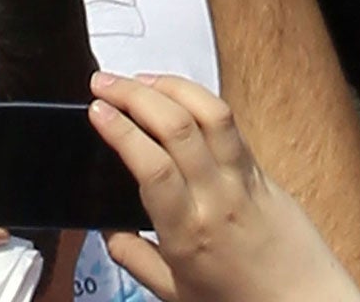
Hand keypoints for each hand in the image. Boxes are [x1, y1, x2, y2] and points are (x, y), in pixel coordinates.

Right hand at [89, 73, 359, 301]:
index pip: (153, 167)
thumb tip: (108, 232)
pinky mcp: (262, 172)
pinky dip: (198, 99)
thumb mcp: (176, 294)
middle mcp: (217, 200)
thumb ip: (136, 259)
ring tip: (139, 80)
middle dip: (133, 93)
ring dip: (169, 86)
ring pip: (210, 114)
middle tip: (103, 83)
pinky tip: (176, 96)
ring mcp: (244, 181)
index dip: (121, 130)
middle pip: (177, 128)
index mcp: (188, 234)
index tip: (96, 110)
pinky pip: (230, 124)